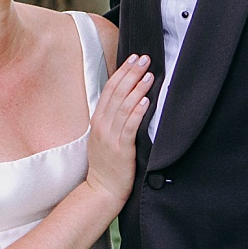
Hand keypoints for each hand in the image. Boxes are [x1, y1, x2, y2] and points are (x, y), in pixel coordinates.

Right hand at [83, 54, 152, 205]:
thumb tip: (128, 98)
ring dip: (137, 88)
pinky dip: (137, 111)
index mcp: (97, 120)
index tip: (134, 58)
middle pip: (117, 92)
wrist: (102, 190)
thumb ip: (112, 118)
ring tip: (149, 75)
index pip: (109, 89)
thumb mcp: (104, 137)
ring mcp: (110, 137)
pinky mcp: (121, 149)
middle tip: (145, 58)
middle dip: (132, 73)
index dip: (122, 72)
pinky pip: (129, 126)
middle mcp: (102, 125)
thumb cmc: (107, 164)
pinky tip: (146, 100)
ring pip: (124, 106)